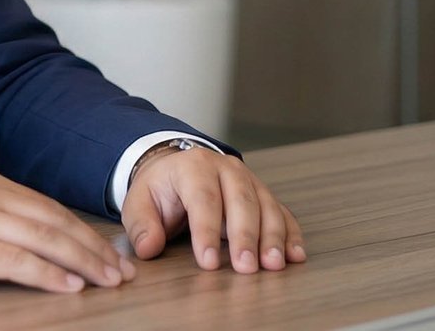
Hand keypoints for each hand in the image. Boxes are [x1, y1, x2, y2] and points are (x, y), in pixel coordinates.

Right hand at [0, 170, 136, 291]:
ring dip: (82, 261)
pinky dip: (45, 273)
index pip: (49, 209)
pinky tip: (67, 286)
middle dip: (95, 248)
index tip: (112, 255)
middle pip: (54, 222)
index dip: (85, 233)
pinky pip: (12, 259)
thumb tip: (26, 243)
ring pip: (42, 238)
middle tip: (125, 272)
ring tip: (109, 281)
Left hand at [121, 145, 304, 273]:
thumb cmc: (160, 189)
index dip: (206, 232)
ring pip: (266, 206)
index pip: (203, 199)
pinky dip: (290, 234)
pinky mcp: (264, 195)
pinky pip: (282, 212)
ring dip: (272, 237)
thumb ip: (141, 225)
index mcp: (193, 167)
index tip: (209, 262)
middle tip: (246, 267)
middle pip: (241, 201)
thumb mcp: (140, 202)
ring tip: (274, 264)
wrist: (176, 169)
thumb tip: (149, 247)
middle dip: (245, 236)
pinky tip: (294, 255)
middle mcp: (226, 168)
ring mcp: (249, 180)